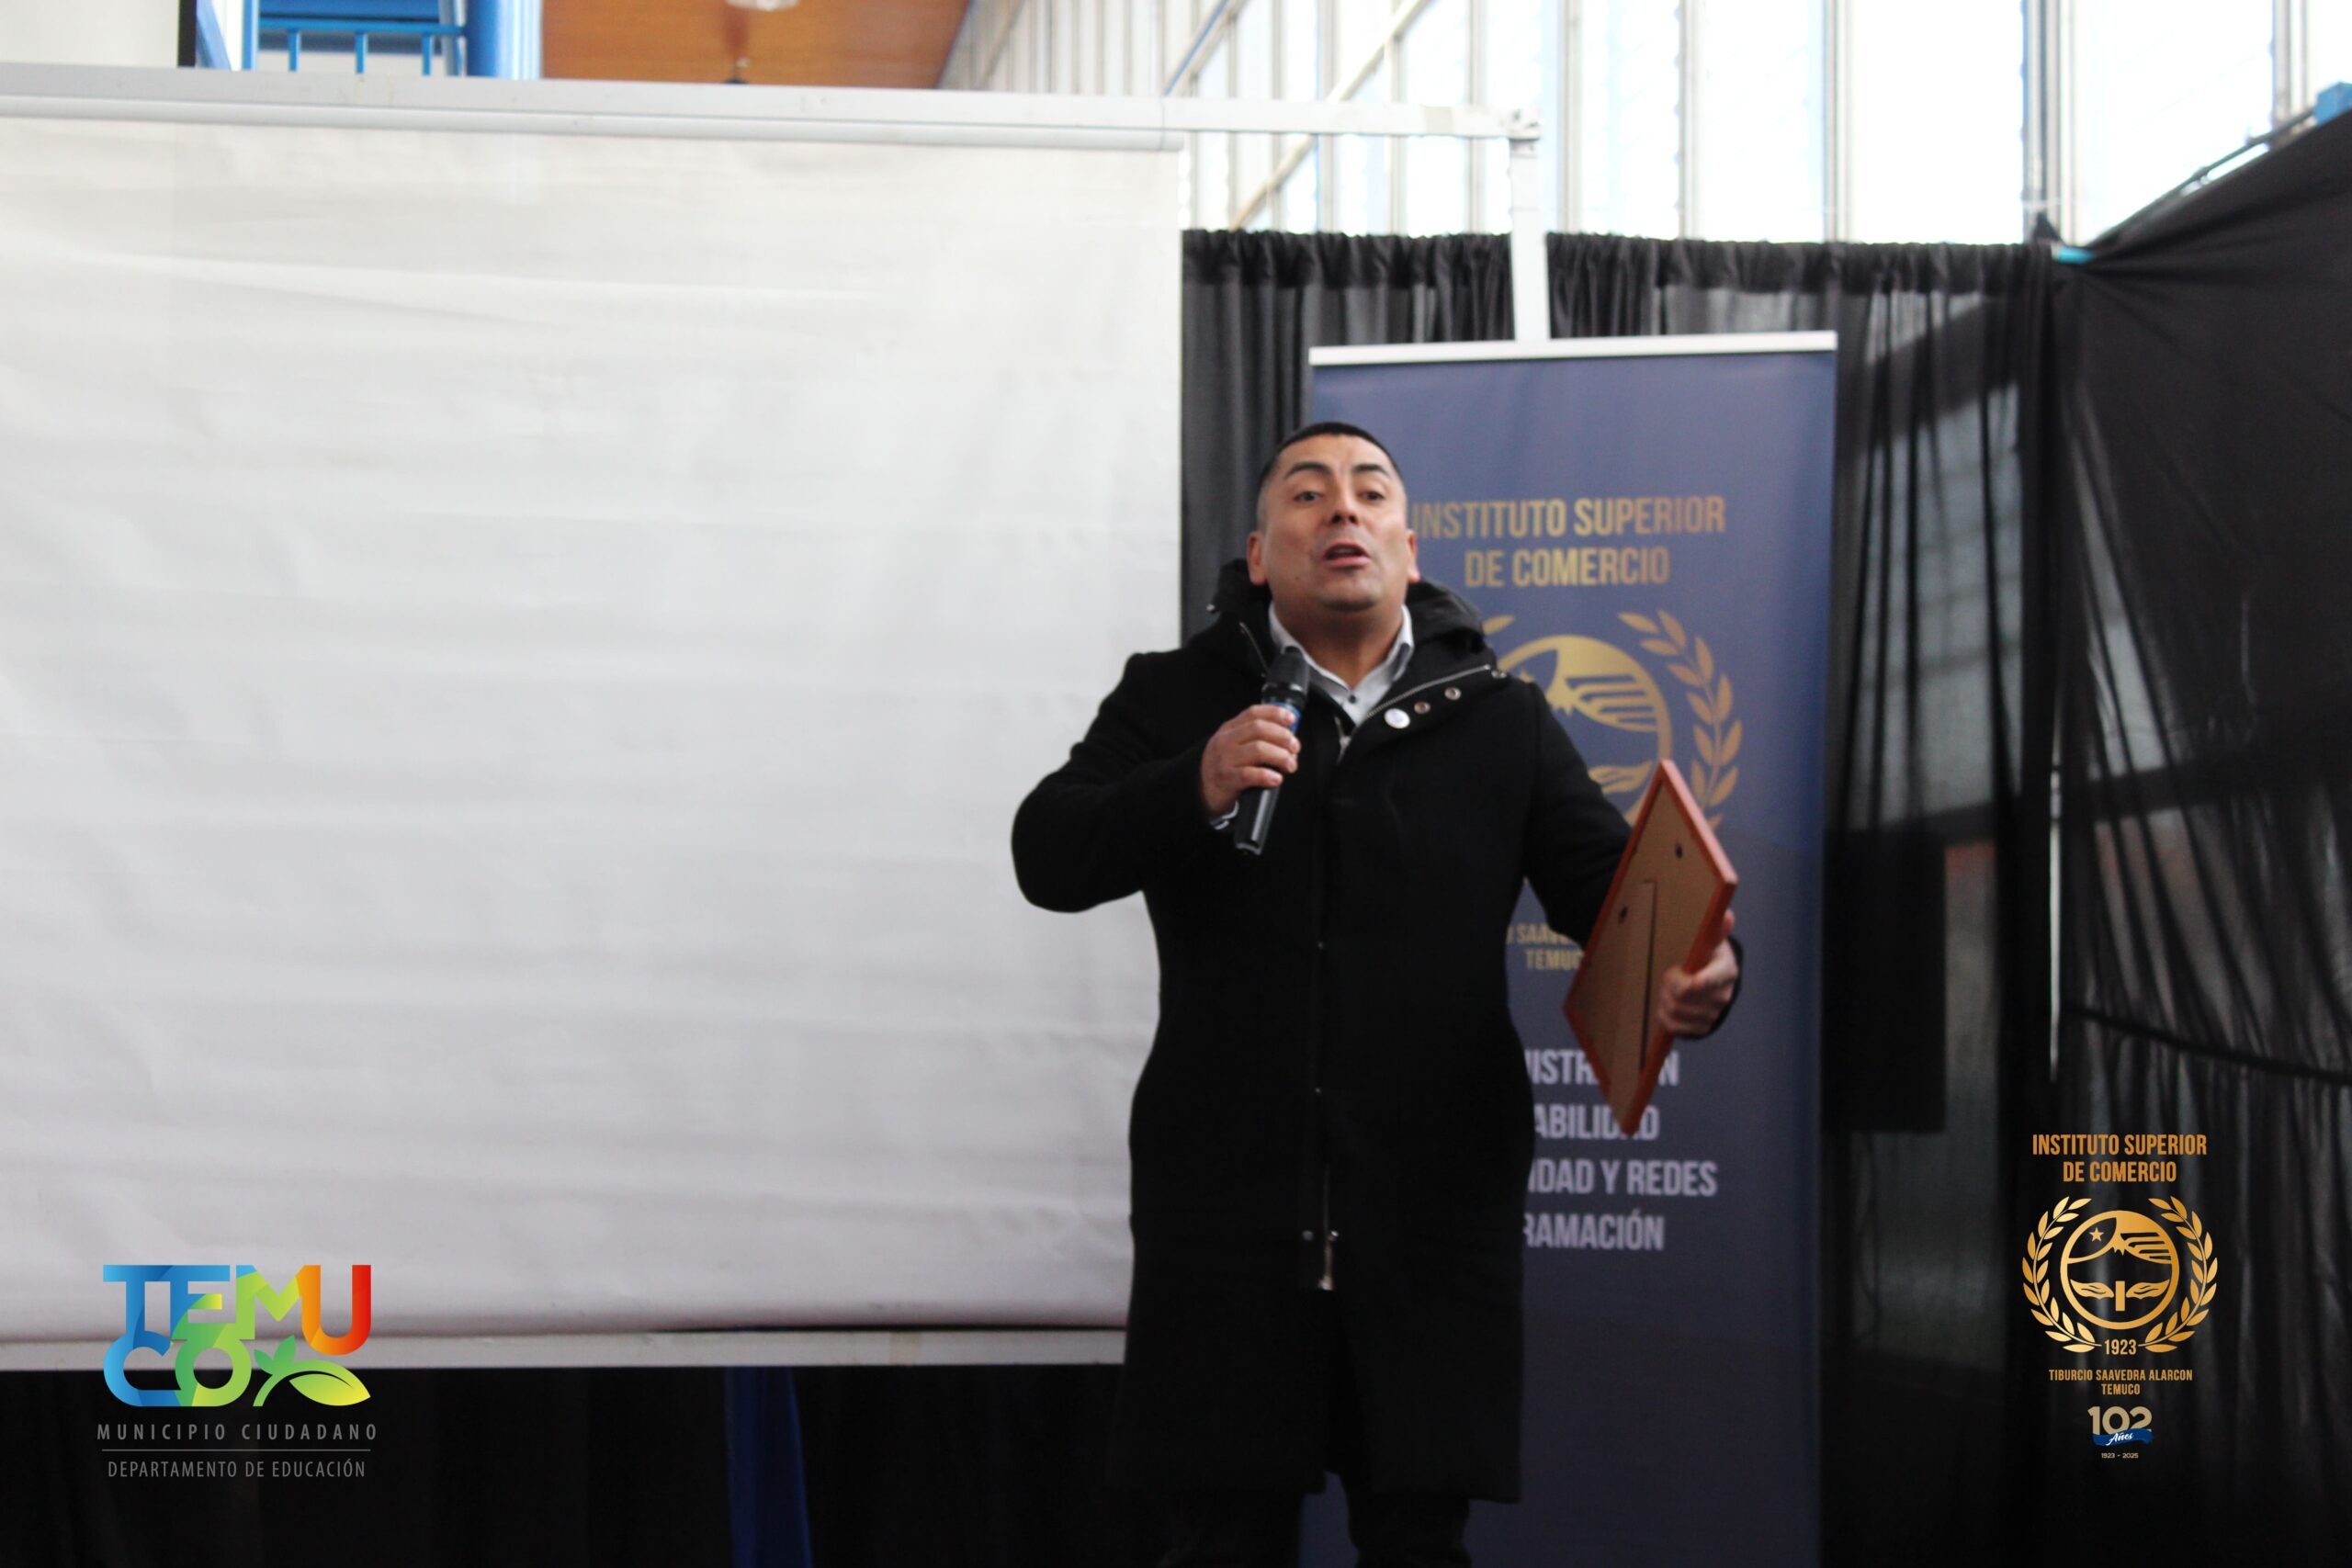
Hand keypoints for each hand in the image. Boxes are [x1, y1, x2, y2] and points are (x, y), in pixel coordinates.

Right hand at [1199, 704, 1300, 817]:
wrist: (1202, 789)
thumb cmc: (1225, 766)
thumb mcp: (1234, 744)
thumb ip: (1255, 736)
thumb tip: (1288, 735)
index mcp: (1229, 729)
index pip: (1254, 713)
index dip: (1275, 713)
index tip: (1291, 720)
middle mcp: (1226, 741)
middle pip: (1259, 729)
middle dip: (1283, 736)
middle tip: (1295, 747)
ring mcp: (1225, 759)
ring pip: (1259, 750)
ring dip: (1281, 756)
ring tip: (1290, 764)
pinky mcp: (1227, 779)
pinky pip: (1250, 775)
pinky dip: (1267, 776)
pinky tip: (1276, 778)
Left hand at [1656, 910, 1737, 1037]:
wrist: (1715, 986)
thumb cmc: (1709, 960)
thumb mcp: (1712, 943)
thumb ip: (1716, 931)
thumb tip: (1728, 915)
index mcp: (1726, 972)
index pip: (1715, 978)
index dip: (1704, 980)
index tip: (1694, 981)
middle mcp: (1722, 996)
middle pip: (1685, 994)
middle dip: (1670, 983)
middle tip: (1670, 975)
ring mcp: (1712, 1015)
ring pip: (1675, 1009)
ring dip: (1665, 998)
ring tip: (1668, 989)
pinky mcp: (1700, 1029)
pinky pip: (1673, 1026)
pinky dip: (1664, 1016)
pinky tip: (1667, 1005)